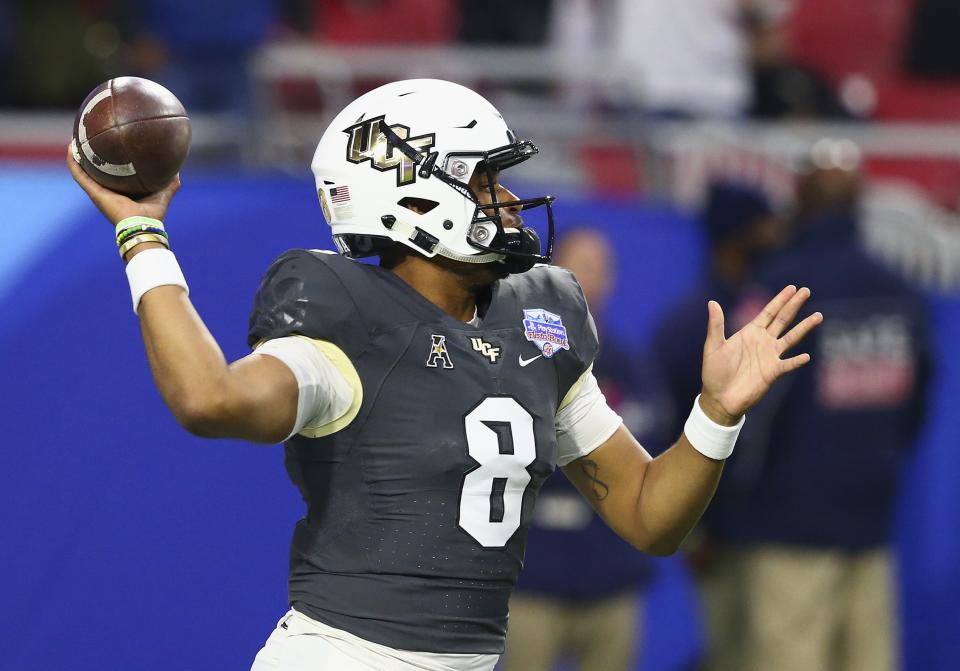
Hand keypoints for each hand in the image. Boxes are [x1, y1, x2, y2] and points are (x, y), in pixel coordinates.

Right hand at [65, 143, 179, 225]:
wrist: (142, 225)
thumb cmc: (153, 214)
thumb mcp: (164, 191)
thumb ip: (170, 181)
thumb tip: (177, 167)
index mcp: (121, 191)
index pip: (113, 173)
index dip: (110, 161)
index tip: (109, 144)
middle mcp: (107, 190)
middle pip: (95, 170)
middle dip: (91, 155)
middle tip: (88, 138)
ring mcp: (98, 192)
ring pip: (82, 170)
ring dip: (77, 155)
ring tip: (74, 138)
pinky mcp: (93, 193)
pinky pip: (79, 175)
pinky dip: (73, 162)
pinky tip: (71, 147)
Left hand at [699, 285, 822, 424]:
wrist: (719, 398)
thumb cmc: (714, 372)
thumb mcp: (713, 346)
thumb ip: (716, 325)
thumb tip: (712, 302)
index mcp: (750, 333)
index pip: (769, 312)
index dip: (780, 300)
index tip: (792, 288)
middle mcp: (763, 342)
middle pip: (783, 320)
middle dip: (794, 305)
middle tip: (807, 290)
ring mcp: (770, 357)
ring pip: (791, 338)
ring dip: (804, 328)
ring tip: (818, 316)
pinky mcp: (773, 373)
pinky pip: (787, 365)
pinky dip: (796, 361)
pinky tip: (805, 356)